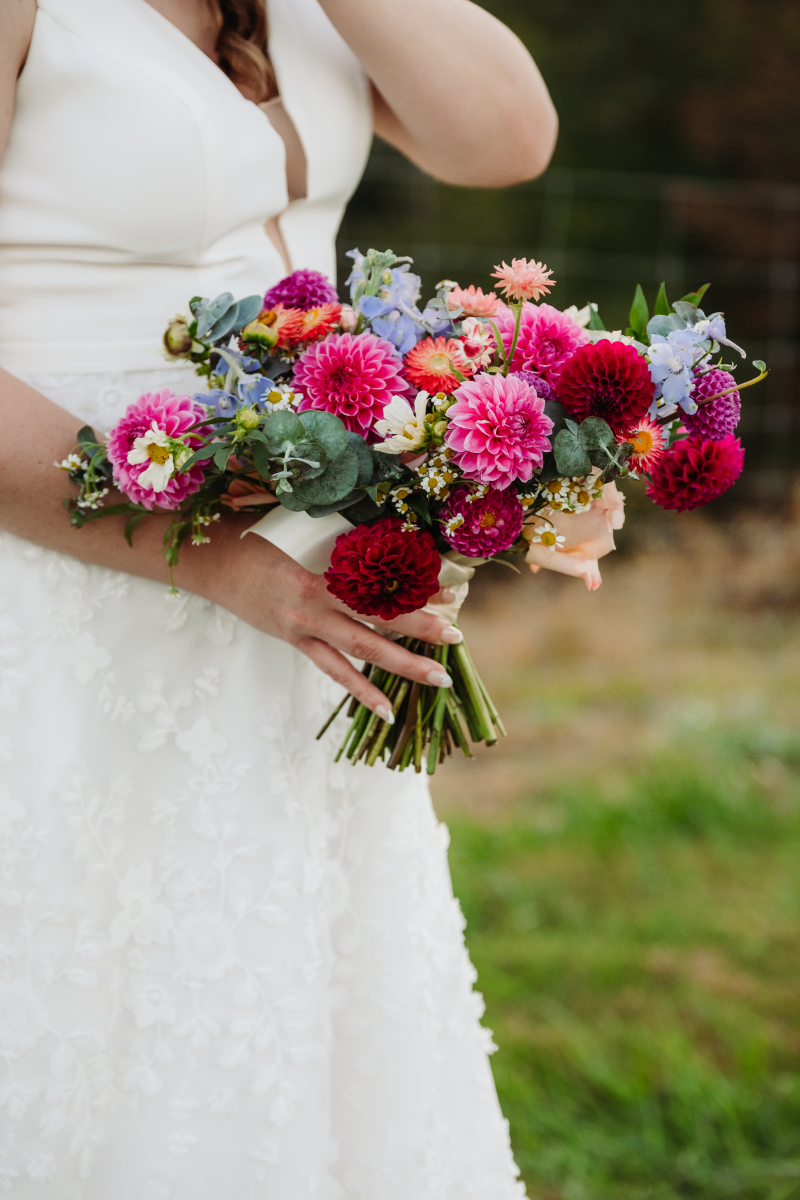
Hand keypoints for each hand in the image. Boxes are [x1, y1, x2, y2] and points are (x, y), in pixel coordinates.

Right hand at [209, 531, 461, 720]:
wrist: (213, 561)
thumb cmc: (260, 533)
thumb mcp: (303, 526)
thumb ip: (345, 536)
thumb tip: (393, 535)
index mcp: (320, 565)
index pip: (378, 578)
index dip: (415, 586)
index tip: (452, 590)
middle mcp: (315, 599)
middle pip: (376, 618)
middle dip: (420, 629)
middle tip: (457, 639)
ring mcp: (304, 625)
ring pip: (361, 650)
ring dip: (402, 665)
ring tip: (438, 678)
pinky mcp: (295, 640)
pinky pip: (333, 670)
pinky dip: (361, 691)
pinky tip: (387, 710)